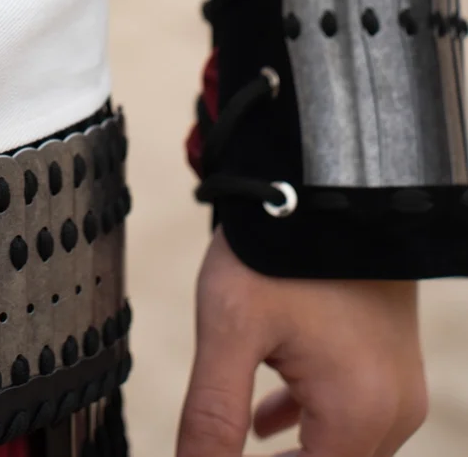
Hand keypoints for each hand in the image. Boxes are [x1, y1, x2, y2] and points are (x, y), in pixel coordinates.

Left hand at [176, 227, 426, 456]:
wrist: (331, 180)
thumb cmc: (279, 249)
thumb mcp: (230, 328)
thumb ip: (212, 416)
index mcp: (358, 415)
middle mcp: (393, 411)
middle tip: (217, 450)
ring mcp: (399, 385)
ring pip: (342, 447)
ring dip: (295, 453)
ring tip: (236, 446)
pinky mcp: (391, 358)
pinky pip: (353, 414)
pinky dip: (309, 423)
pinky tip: (267, 422)